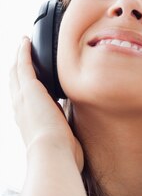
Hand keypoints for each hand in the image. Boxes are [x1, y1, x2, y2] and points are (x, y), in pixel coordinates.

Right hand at [9, 37, 83, 170]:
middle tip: (21, 54)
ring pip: (16, 72)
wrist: (52, 153)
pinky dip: (24, 52)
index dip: (25, 87)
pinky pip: (23, 65)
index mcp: (29, 121)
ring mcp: (23, 98)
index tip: (30, 78)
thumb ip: (65, 130)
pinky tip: (25, 41)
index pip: (24, 99)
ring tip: (23, 45)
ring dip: (19, 57)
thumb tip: (73, 129)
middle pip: (15, 83)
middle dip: (18, 68)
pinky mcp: (29, 89)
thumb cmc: (61, 154)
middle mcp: (21, 109)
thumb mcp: (62, 139)